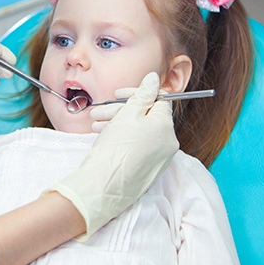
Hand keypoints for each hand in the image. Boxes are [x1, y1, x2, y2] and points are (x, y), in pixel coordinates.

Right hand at [48, 72, 178, 239]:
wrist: (102, 187)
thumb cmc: (115, 148)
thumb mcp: (128, 114)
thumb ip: (143, 94)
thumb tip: (155, 78)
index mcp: (166, 128)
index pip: (159, 99)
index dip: (137, 93)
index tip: (118, 93)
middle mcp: (167, 143)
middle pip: (146, 115)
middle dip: (121, 109)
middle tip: (100, 111)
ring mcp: (159, 158)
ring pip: (139, 130)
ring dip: (117, 122)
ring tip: (96, 124)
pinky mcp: (148, 168)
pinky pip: (137, 145)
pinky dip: (122, 137)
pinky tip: (102, 135)